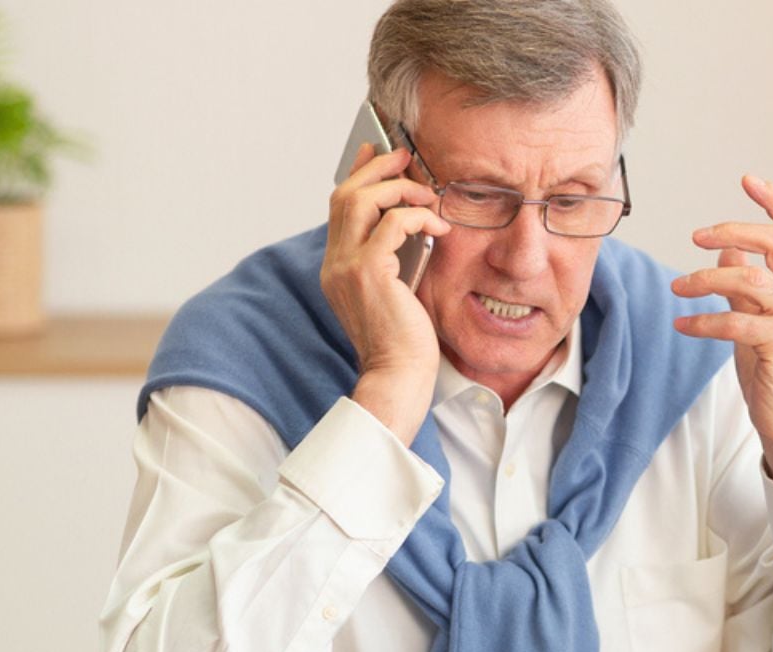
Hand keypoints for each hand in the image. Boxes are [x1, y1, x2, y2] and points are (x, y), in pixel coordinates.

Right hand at [320, 143, 451, 442]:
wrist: (397, 376)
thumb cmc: (403, 342)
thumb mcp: (394, 292)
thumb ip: (392, 260)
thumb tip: (410, 226)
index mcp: (337, 267)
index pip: (340, 208)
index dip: (358, 175)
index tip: (377, 153)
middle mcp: (334, 263)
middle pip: (344, 195)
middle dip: (376, 170)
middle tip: (405, 157)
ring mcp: (346, 267)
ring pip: (361, 201)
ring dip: (397, 189)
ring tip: (426, 194)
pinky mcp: (369, 273)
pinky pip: (391, 224)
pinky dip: (417, 217)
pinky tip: (438, 227)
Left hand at [671, 175, 772, 489]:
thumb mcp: (758, 315)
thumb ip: (748, 280)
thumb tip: (728, 247)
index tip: (748, 179)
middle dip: (732, 230)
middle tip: (696, 237)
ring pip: (752, 279)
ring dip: (708, 278)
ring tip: (679, 287)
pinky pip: (736, 322)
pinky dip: (703, 321)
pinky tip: (682, 324)